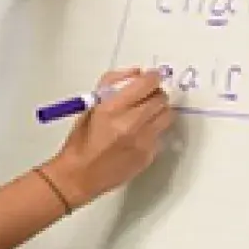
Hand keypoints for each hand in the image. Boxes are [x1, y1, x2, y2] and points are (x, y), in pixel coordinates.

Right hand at [46, 68, 173, 206]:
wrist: (81, 176)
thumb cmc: (81, 141)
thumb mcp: (90, 107)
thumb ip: (112, 85)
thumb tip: (136, 73)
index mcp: (113, 109)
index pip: (147, 84)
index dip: (153, 77)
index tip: (152, 76)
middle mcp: (131, 124)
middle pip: (161, 99)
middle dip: (156, 93)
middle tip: (147, 95)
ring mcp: (143, 141)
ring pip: (167, 116)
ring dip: (159, 110)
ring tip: (145, 114)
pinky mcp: (150, 155)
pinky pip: (160, 135)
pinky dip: (153, 130)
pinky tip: (138, 135)